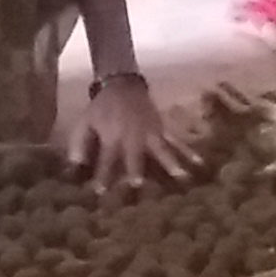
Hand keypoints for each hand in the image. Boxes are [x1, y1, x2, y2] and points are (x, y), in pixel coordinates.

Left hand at [63, 75, 201, 190]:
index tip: (101, 192)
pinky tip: (200, 162)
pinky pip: (176, 141)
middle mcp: (133, 135)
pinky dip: (188, 151)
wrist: (122, 84)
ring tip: (182, 178)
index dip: (103, 175)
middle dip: (137, 170)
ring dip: (171, 164)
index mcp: (112, 135)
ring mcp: (151, 132)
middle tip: (140, 186)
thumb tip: (75, 168)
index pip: (106, 160)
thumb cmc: (101, 109)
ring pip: (162, 150)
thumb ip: (80, 145)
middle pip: (136, 156)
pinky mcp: (163, 128)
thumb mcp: (85, 123)